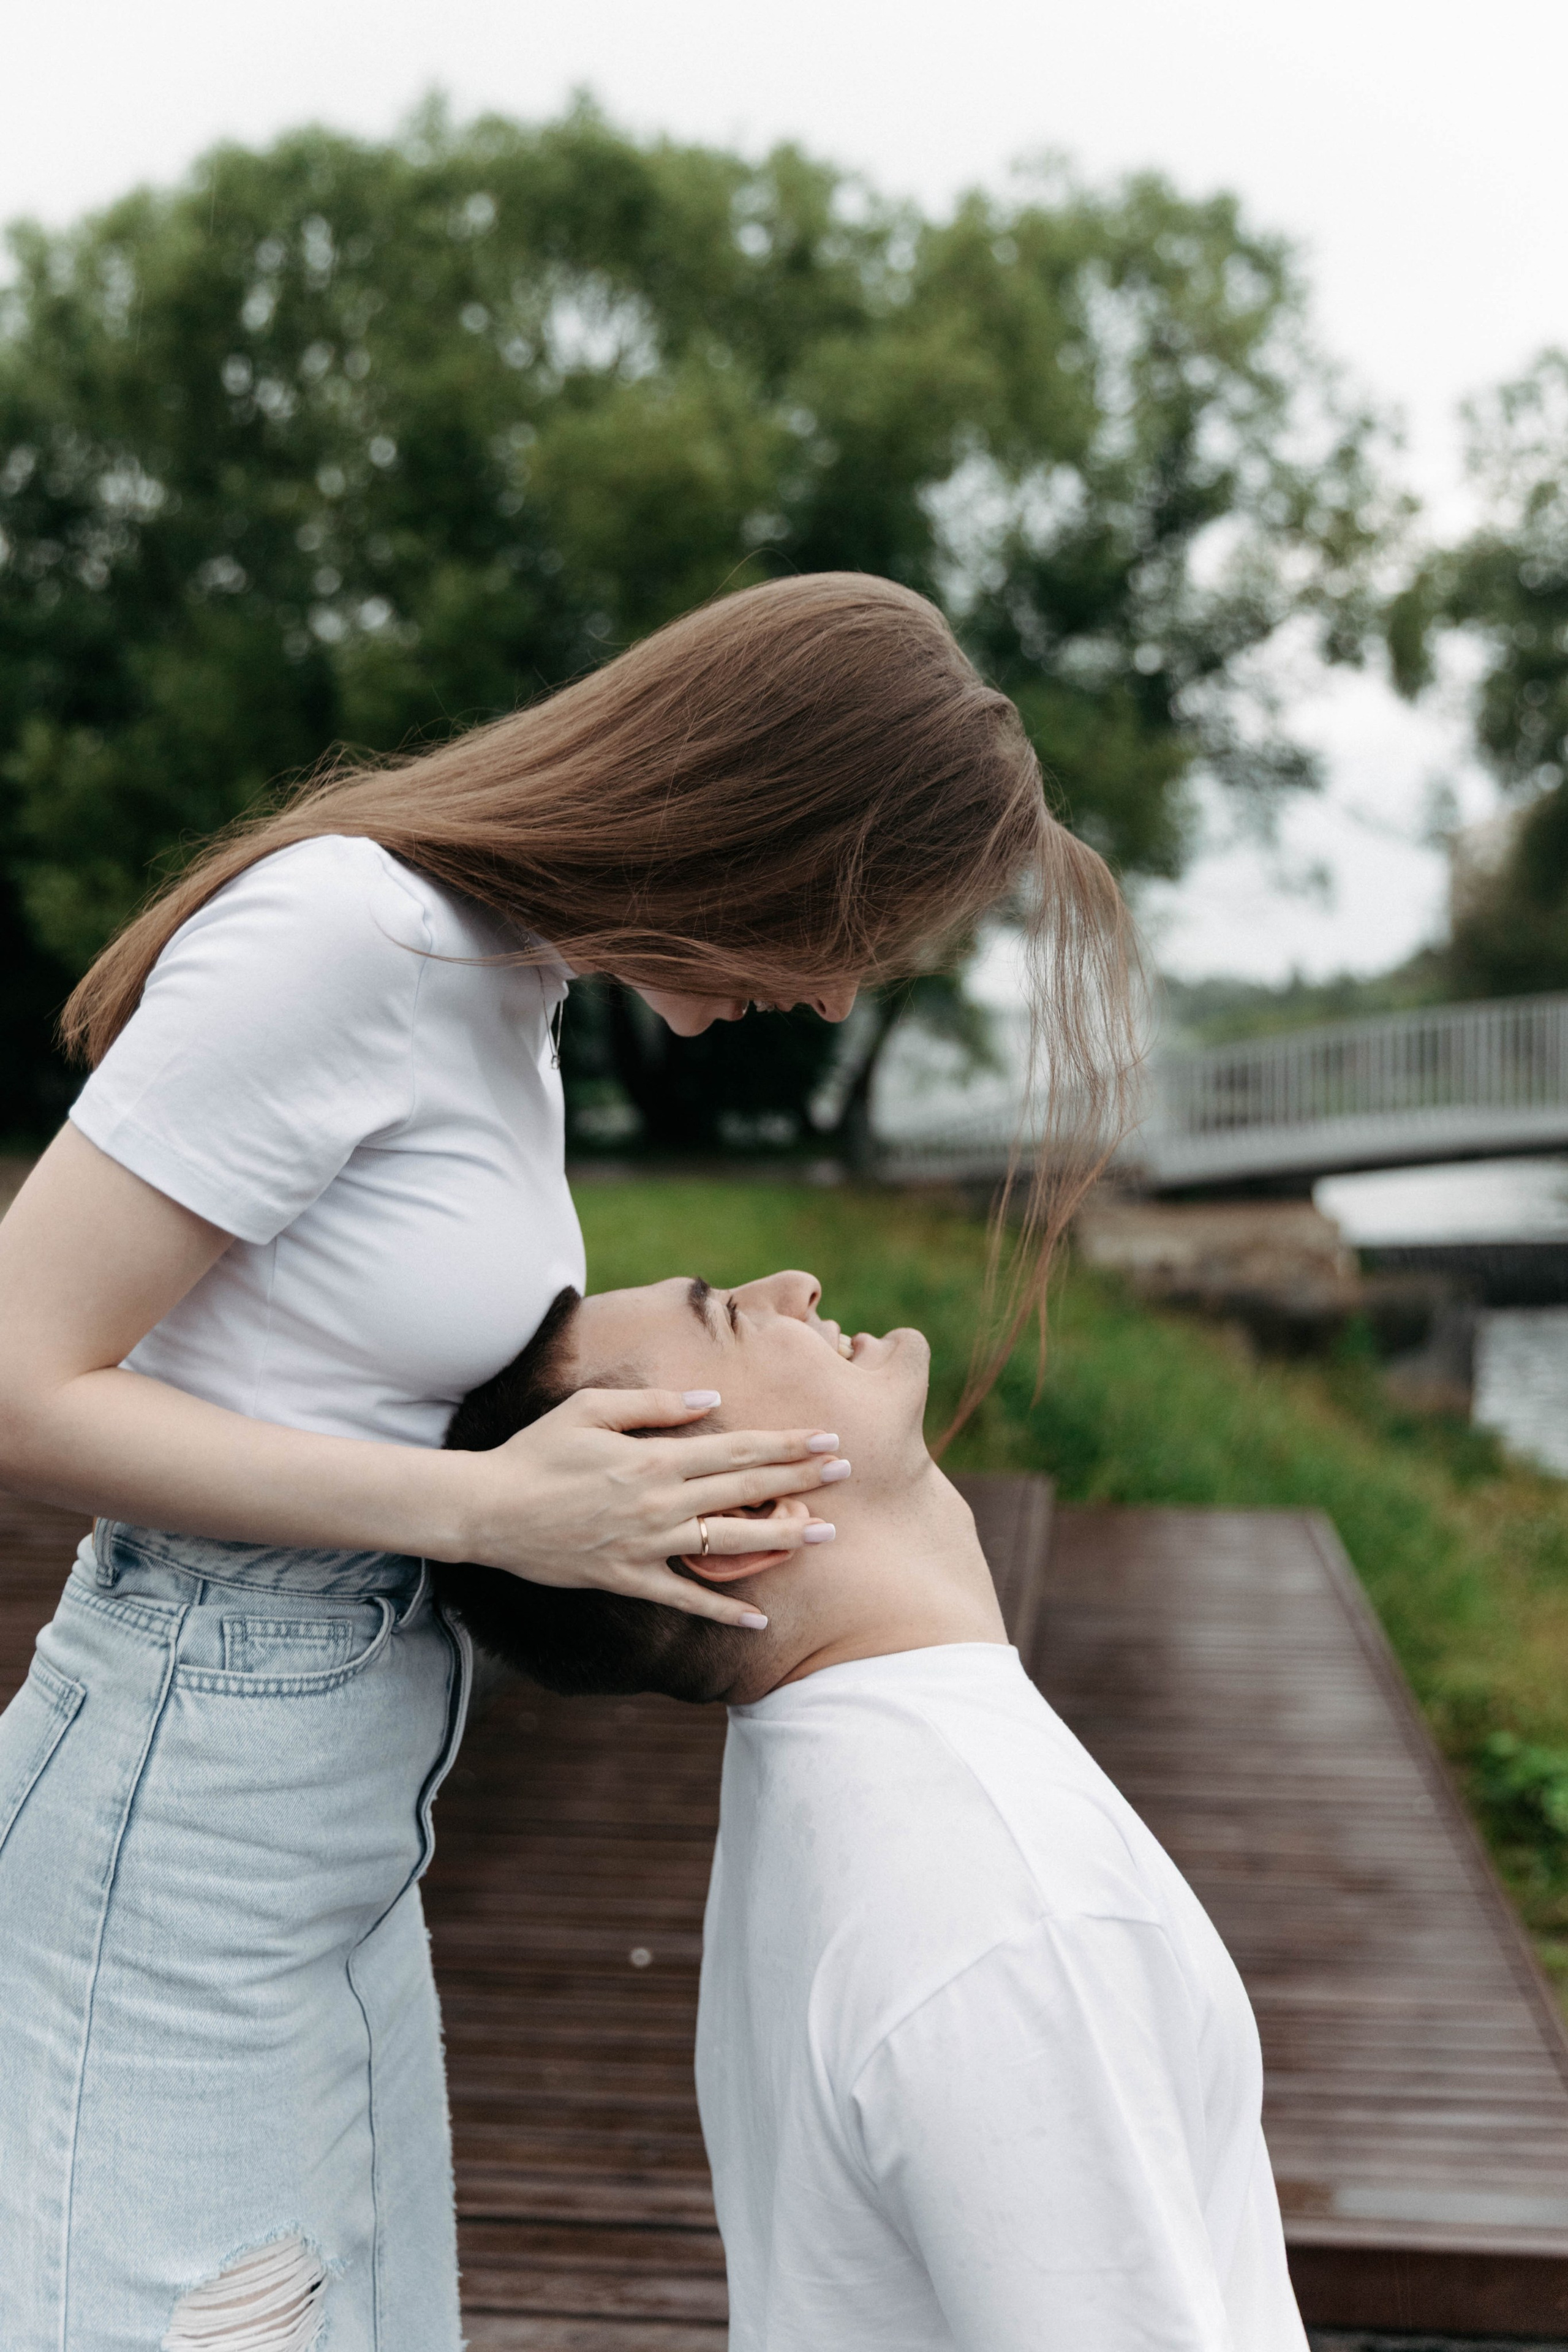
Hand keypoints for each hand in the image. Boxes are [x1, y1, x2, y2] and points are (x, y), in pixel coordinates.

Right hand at [456, 1388, 847, 1625]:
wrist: (489, 1509)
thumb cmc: (539, 1450)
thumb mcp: (591, 1409)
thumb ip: (654, 1403)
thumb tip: (711, 1400)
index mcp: (654, 1456)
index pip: (736, 1448)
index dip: (785, 1443)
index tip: (826, 1437)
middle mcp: (660, 1501)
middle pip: (744, 1488)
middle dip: (800, 1479)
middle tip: (847, 1471)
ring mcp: (647, 1544)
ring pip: (728, 1542)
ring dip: (781, 1538)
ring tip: (825, 1535)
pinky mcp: (629, 1578)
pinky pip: (685, 1597)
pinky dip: (723, 1609)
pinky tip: (758, 1617)